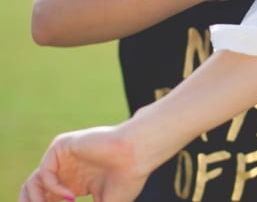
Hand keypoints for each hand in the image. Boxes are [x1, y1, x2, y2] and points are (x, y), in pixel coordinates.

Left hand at [19, 126, 147, 201]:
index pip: (48, 200)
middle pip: (35, 192)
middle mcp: (67, 171)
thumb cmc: (128, 179)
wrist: (137, 155)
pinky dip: (53, 188)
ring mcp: (64, 159)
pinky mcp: (62, 147)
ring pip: (33, 183)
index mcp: (76, 183)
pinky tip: (71, 196)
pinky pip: (44, 172)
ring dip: (35, 200)